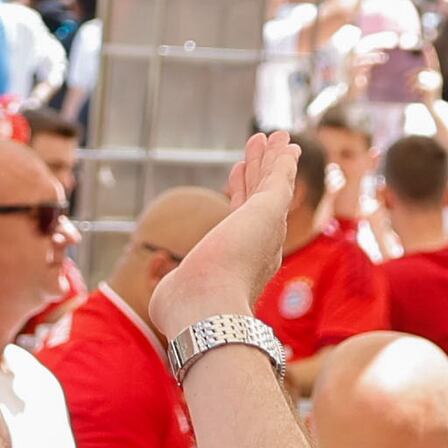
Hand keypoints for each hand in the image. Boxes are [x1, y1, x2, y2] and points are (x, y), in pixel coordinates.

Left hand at [153, 129, 301, 344]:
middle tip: (258, 148)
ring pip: (271, 185)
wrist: (206, 310)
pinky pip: (279, 178)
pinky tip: (283, 143)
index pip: (241, 220)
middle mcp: (261, 247)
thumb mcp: (176, 292)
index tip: (236, 175)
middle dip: (259, 172)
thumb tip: (163, 294)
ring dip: (271, 160)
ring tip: (269, 137)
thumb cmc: (188, 309)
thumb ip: (174, 286)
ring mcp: (267, 229)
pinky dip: (282, 160)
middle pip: (259, 199)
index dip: (239, 194)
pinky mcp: (269, 210)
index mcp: (241, 263)